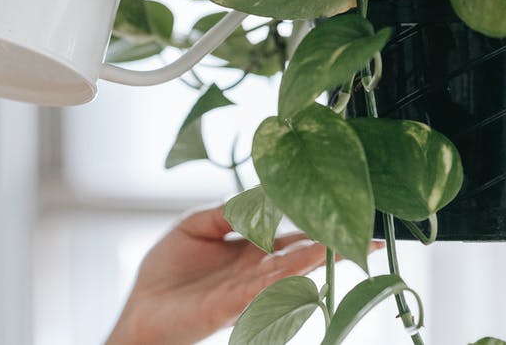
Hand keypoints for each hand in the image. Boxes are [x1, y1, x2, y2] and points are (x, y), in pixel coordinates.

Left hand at [107, 204, 373, 344]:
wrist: (141, 310)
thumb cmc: (167, 273)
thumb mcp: (195, 226)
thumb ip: (225, 210)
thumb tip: (256, 194)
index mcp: (252, 251)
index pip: (293, 236)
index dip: (318, 225)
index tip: (346, 212)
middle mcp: (255, 272)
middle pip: (299, 256)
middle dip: (329, 246)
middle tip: (364, 235)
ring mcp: (245, 291)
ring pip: (284, 274)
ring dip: (309, 262)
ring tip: (334, 247)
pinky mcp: (228, 308)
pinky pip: (256, 291)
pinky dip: (275, 281)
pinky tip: (292, 269)